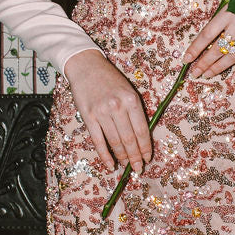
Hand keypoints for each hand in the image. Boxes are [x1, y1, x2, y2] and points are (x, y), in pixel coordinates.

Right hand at [65, 49, 152, 174]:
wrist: (86, 66)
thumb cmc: (110, 79)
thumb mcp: (128, 90)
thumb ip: (135, 111)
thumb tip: (141, 137)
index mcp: (131, 100)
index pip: (142, 130)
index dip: (145, 148)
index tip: (148, 158)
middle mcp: (118, 106)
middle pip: (129, 139)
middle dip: (135, 157)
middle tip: (138, 169)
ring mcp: (102, 112)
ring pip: (115, 142)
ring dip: (122, 157)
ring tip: (126, 167)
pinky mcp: (88, 117)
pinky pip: (98, 141)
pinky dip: (105, 155)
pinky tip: (110, 165)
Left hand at [183, 0, 234, 81]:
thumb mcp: (233, 3)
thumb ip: (221, 19)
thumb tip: (205, 40)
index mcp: (229, 12)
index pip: (207, 34)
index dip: (196, 48)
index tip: (187, 59)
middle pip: (218, 48)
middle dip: (204, 62)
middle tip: (195, 72)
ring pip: (233, 56)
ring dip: (219, 68)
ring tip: (208, 74)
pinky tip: (233, 79)